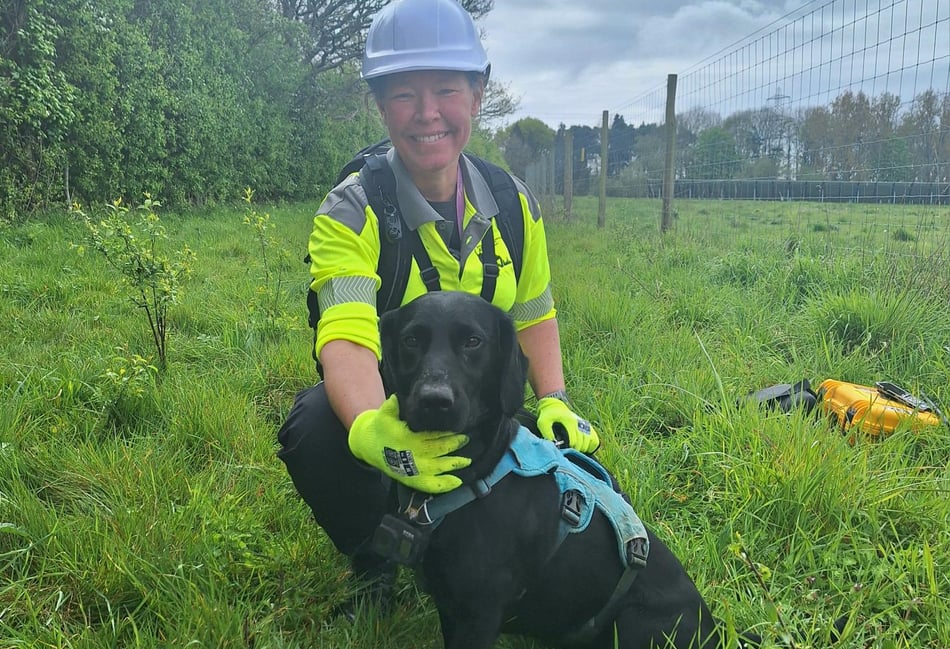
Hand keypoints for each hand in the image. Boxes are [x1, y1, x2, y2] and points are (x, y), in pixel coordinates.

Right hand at [348, 396, 470, 492]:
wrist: (368, 447)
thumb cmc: (380, 428)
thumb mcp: (383, 415)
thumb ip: (392, 406)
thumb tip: (396, 397)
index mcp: (406, 438)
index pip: (431, 435)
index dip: (446, 432)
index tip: (457, 428)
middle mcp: (412, 455)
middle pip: (438, 449)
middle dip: (454, 444)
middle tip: (466, 439)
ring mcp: (413, 470)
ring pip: (438, 467)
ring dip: (454, 463)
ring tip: (467, 460)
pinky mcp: (412, 480)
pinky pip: (431, 485)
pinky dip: (444, 485)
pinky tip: (457, 482)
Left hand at [537, 395, 600, 453]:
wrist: (555, 405)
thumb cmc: (548, 415)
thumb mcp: (543, 422)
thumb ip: (546, 433)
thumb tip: (553, 444)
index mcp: (569, 422)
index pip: (573, 440)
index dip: (568, 446)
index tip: (563, 448)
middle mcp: (579, 423)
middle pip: (581, 442)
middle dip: (575, 448)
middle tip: (568, 450)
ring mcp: (584, 425)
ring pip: (589, 442)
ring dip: (582, 448)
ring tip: (574, 448)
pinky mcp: (587, 427)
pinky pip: (594, 440)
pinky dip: (590, 445)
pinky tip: (583, 446)